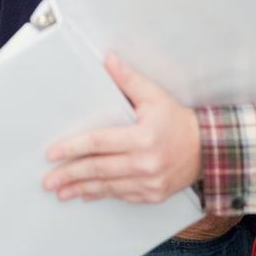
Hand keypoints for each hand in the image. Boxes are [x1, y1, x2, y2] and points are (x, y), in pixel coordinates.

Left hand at [43, 55, 200, 203]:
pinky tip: (86, 194)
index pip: (99, 143)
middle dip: (70, 175)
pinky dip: (102, 195)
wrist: (207, 149)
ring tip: (60, 191)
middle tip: (48, 180)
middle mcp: (145, 163)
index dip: (73, 148)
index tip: (53, 153)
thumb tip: (108, 60)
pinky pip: (121, 196)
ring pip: (107, 187)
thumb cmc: (178, 121)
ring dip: (81, 189)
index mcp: (142, 137)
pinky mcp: (152, 195)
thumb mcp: (154, 96)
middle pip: (98, 169)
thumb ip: (128, 80)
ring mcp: (149, 182)